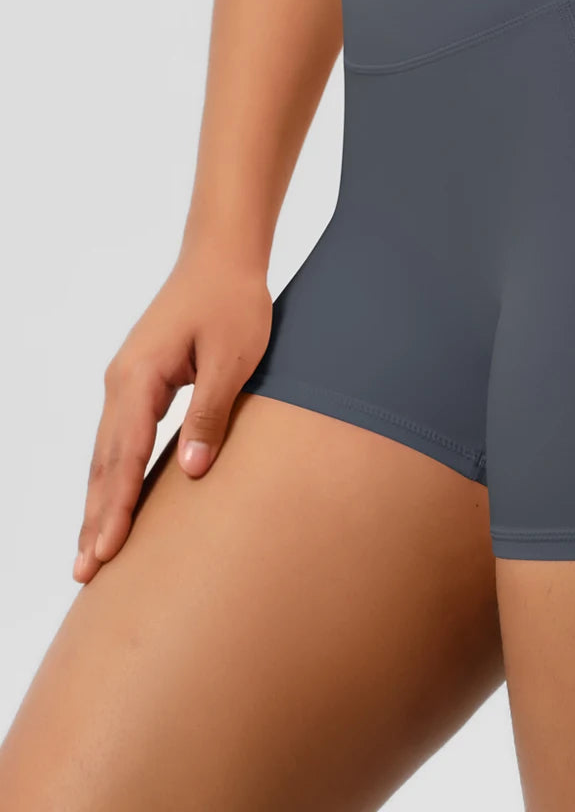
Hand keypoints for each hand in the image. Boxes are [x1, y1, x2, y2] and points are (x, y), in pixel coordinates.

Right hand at [74, 249, 271, 582]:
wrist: (222, 257)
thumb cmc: (233, 302)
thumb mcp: (232, 359)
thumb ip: (210, 414)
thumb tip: (193, 472)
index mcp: (139, 378)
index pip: (123, 456)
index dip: (114, 508)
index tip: (104, 552)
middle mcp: (121, 382)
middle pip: (103, 462)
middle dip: (94, 518)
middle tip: (85, 572)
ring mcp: (126, 381)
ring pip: (106, 453)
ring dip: (98, 501)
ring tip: (90, 550)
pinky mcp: (141, 380)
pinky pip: (120, 437)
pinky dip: (112, 473)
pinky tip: (113, 498)